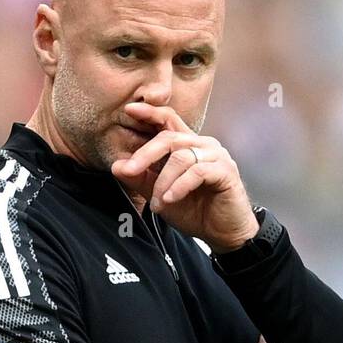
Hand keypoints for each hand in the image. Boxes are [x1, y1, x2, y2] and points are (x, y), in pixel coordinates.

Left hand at [109, 102, 259, 251]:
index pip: (168, 121)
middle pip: (169, 138)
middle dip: (145, 154)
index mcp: (188, 146)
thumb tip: (117, 166)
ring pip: (181, 157)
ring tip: (158, 204)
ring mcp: (216, 156)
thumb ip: (141, 180)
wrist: (223, 233)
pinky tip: (171, 199)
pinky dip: (180, 186)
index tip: (129, 109)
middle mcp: (203, 145)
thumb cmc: (196, 212)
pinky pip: (198, 172)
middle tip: (129, 171)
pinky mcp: (226, 171)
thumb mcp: (161, 196)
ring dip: (164, 182)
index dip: (150, 113)